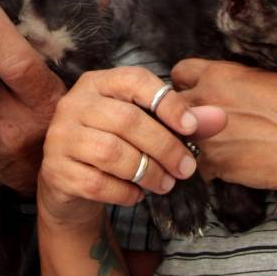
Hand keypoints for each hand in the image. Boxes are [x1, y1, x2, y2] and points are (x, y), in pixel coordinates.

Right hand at [37, 66, 226, 230]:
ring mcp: (60, 136)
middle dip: (164, 147)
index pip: (134, 80)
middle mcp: (74, 104)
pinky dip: (124, 192)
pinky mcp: (55, 169)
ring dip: (147, 172)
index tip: (192, 127)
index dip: (167, 102)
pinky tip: (137, 195)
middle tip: (187, 168)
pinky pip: (97, 183)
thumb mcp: (147, 126)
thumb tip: (221, 118)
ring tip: (166, 184)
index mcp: (98, 83)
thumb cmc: (116, 144)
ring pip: (111, 152)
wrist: (71, 180)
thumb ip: (184, 120)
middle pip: (126, 120)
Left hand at [171, 58, 276, 192]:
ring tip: (213, 145)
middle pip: (169, 105)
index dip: (185, 83)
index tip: (192, 92)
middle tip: (196, 122)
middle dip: (179, 113)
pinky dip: (205, 167)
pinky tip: (225, 165)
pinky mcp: (211, 164)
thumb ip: (229, 79)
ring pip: (178, 137)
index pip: (178, 72)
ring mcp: (203, 134)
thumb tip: (216, 85)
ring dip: (190, 141)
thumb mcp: (261, 77)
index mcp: (216, 74)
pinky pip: (195, 165)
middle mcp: (203, 100)